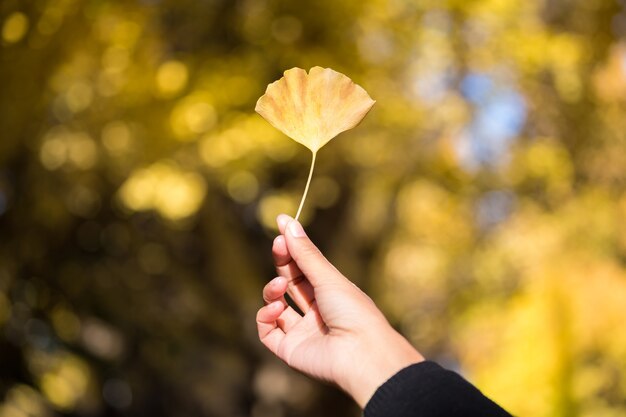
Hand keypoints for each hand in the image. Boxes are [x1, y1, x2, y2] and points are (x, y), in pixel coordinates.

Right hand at [256, 214, 423, 406]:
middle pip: (290, 283)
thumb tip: (287, 222)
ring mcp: (303, 331)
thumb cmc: (353, 311)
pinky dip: (265, 317)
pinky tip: (275, 309)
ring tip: (279, 287)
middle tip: (278, 245)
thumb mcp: (328, 277)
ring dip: (271, 290)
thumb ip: (305, 252)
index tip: (281, 226)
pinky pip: (267, 331)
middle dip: (282, 263)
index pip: (304, 267)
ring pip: (275, 306)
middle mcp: (316, 312)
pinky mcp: (290, 350)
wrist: (361, 353)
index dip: (292, 248)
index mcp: (331, 293)